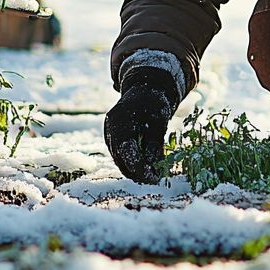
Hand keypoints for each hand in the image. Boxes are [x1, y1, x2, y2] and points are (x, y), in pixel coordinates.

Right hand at [104, 66, 177, 182]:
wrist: (144, 90)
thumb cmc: (154, 103)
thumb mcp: (160, 120)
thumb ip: (155, 143)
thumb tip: (152, 166)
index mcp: (120, 119)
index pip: (125, 148)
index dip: (138, 166)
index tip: (152, 178)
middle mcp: (110, 127)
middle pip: (120, 157)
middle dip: (137, 171)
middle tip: (155, 180)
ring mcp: (109, 133)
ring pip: (119, 158)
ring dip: (135, 169)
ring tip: (153, 176)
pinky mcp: (113, 138)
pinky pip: (120, 155)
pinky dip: (132, 162)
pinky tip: (147, 168)